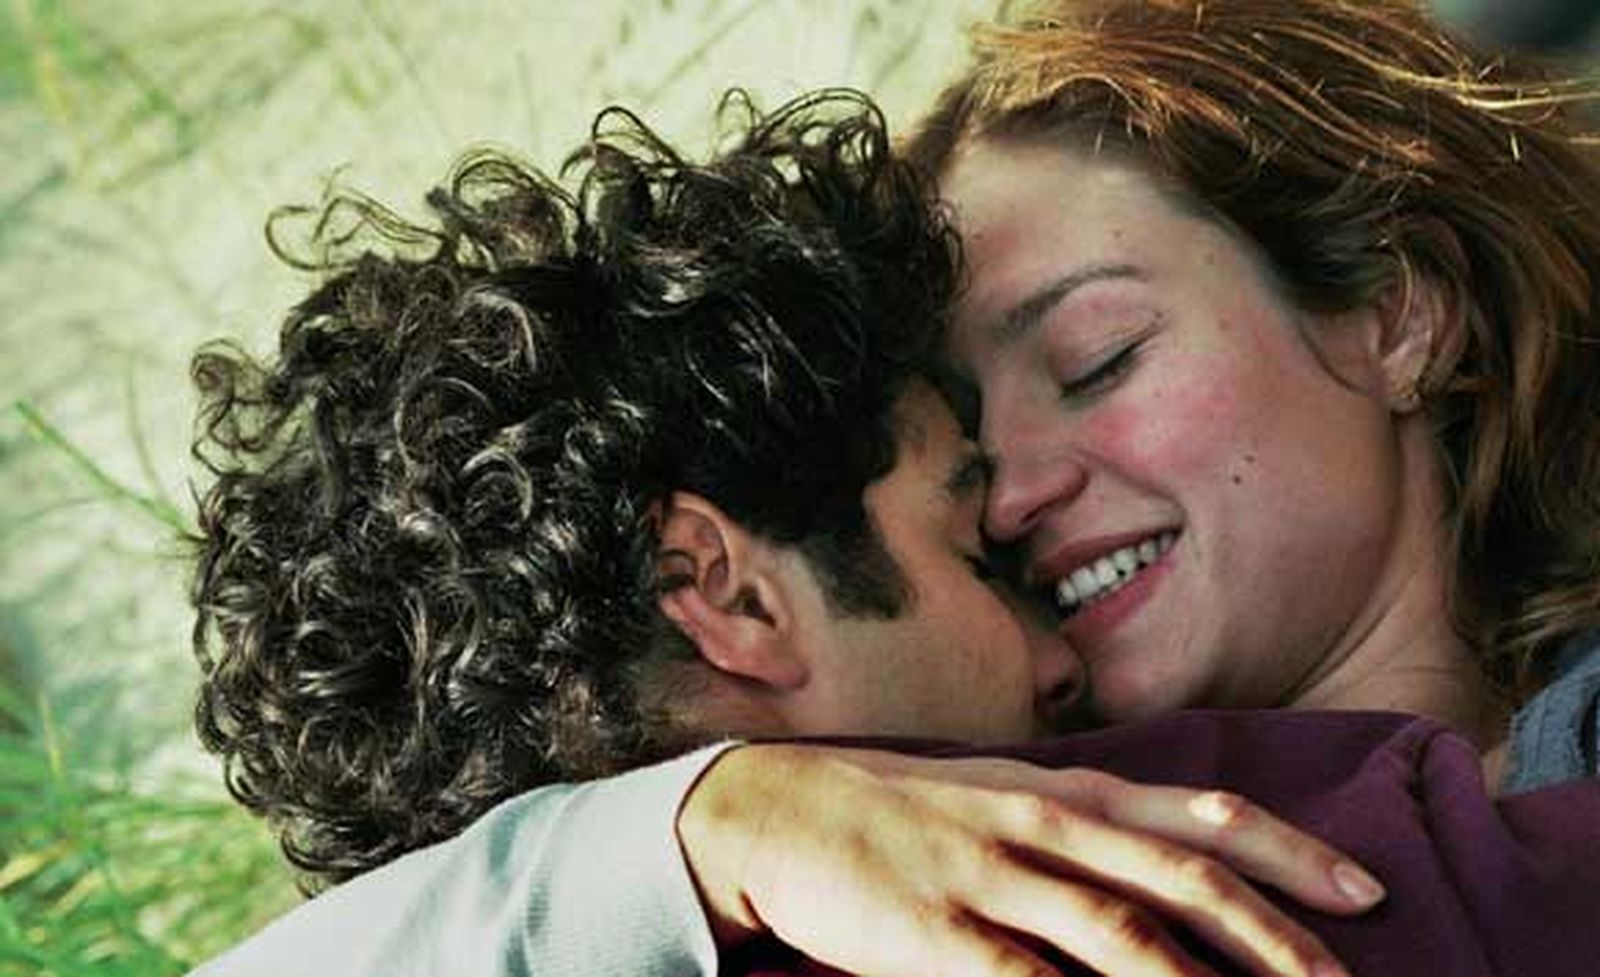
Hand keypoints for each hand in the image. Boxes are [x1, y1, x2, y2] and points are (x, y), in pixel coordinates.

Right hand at [677, 744, 1382, 976]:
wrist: (778, 810)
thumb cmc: (902, 812)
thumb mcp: (1002, 797)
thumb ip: (1082, 827)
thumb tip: (1169, 873)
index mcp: (1063, 790)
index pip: (1199, 816)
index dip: (1291, 854)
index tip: (1363, 894)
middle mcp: (1041, 824)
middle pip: (1182, 880)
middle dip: (1278, 940)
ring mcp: (990, 876)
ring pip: (1122, 935)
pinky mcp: (936, 934)